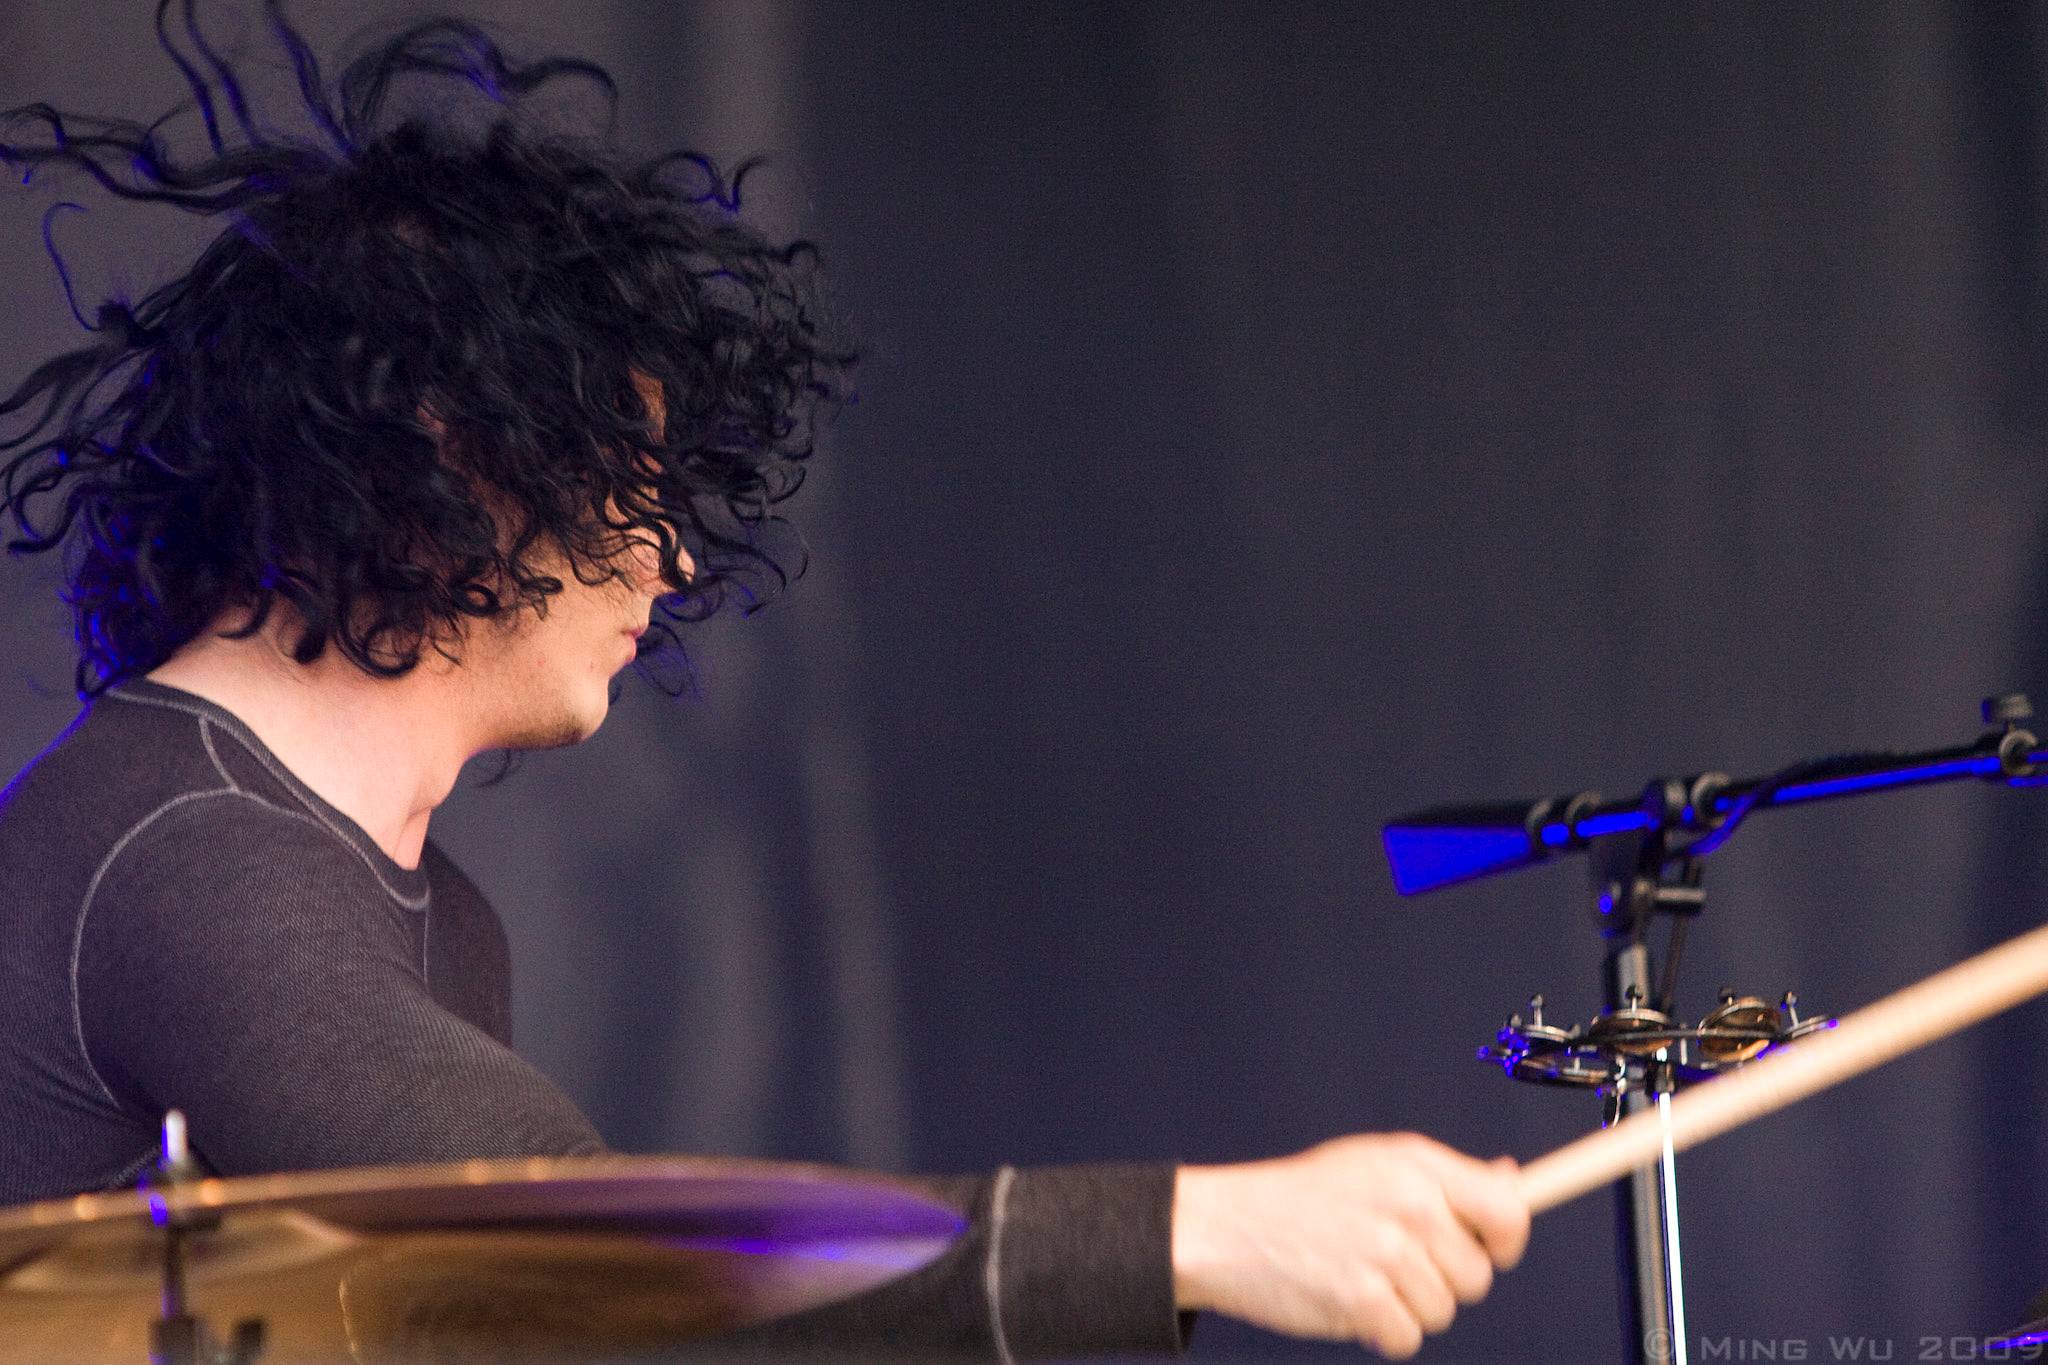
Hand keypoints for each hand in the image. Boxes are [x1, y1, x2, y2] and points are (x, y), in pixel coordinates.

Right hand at [1170, 1133, 1528, 1358]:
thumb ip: (1443, 1178)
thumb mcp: (1374, 1164)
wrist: (1226, 1226)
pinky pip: (1408, 1338)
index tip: (1487, 1251)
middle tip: (1393, 1263)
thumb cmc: (1304, 1197)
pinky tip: (1346, 1300)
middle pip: (1477, 1276)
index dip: (1505, 1241)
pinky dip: (1381, 1332)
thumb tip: (1512, 1179)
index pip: (1509, 1211)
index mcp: (1416, 1164)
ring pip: (1443, 1311)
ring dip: (1407, 1307)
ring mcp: (1386, 1252)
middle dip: (1443, 1281)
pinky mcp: (1362, 1298)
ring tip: (1361, 1276)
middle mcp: (1409, 1204)